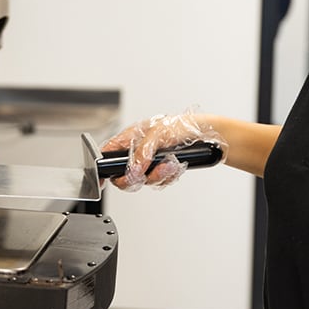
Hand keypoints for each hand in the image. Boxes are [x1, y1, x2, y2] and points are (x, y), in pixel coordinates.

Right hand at [101, 109, 226, 190]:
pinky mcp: (162, 171)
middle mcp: (138, 151)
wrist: (207, 136)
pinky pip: (159, 182)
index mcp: (131, 137)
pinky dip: (167, 176)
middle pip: (122, 174)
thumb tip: (134, 168)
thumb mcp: (158, 133)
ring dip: (157, 175)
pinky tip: (174, 166)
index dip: (102, 167)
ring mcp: (150, 162)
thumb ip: (143, 151)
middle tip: (142, 174)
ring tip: (168, 164)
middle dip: (134, 177)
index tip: (102, 180)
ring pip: (143, 181)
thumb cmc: (181, 126)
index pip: (108, 153)